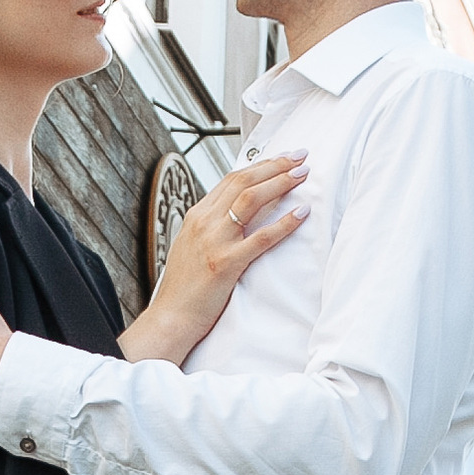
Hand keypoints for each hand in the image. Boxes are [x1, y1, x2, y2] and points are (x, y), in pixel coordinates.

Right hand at [121, 150, 307, 365]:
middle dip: (275, 165)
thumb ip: (212, 228)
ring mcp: (214, 241)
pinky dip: (284, 223)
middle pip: (243, 181)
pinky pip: (261, 238)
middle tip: (300, 156)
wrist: (170, 318)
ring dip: (280, 183)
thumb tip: (237, 215)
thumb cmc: (185, 288)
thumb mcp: (194, 247)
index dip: (260, 165)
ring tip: (303, 175)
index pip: (231, 179)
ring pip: (251, 199)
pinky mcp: (225, 264)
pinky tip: (301, 214)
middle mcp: (204, 222)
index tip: (282, 158)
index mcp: (197, 216)